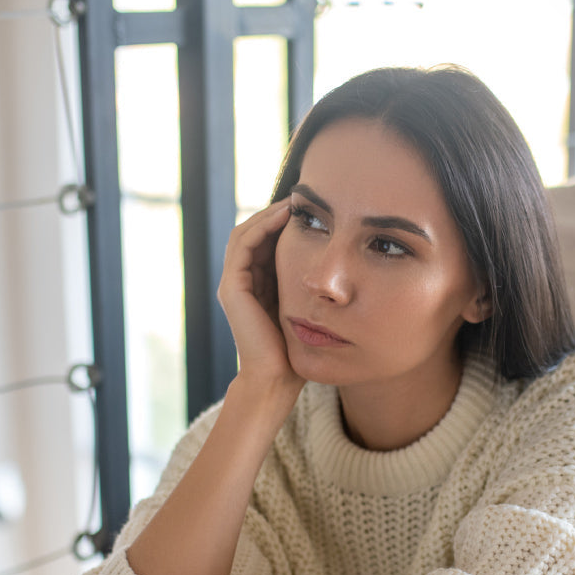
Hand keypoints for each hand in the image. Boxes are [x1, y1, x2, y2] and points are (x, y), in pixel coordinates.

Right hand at [218, 202, 304, 414]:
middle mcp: (241, 281)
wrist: (277, 379)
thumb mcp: (309, 308)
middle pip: (255, 233)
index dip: (285, 222)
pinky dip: (262, 227)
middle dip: (276, 212)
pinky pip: (243, 245)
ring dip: (269, 214)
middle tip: (302, 195)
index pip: (266, 241)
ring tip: (294, 201)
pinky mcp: (232, 288)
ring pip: (246, 233)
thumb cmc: (298, 349)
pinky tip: (284, 217)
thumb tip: (342, 266)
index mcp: (258, 285)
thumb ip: (313, 286)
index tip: (312, 208)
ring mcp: (233, 284)